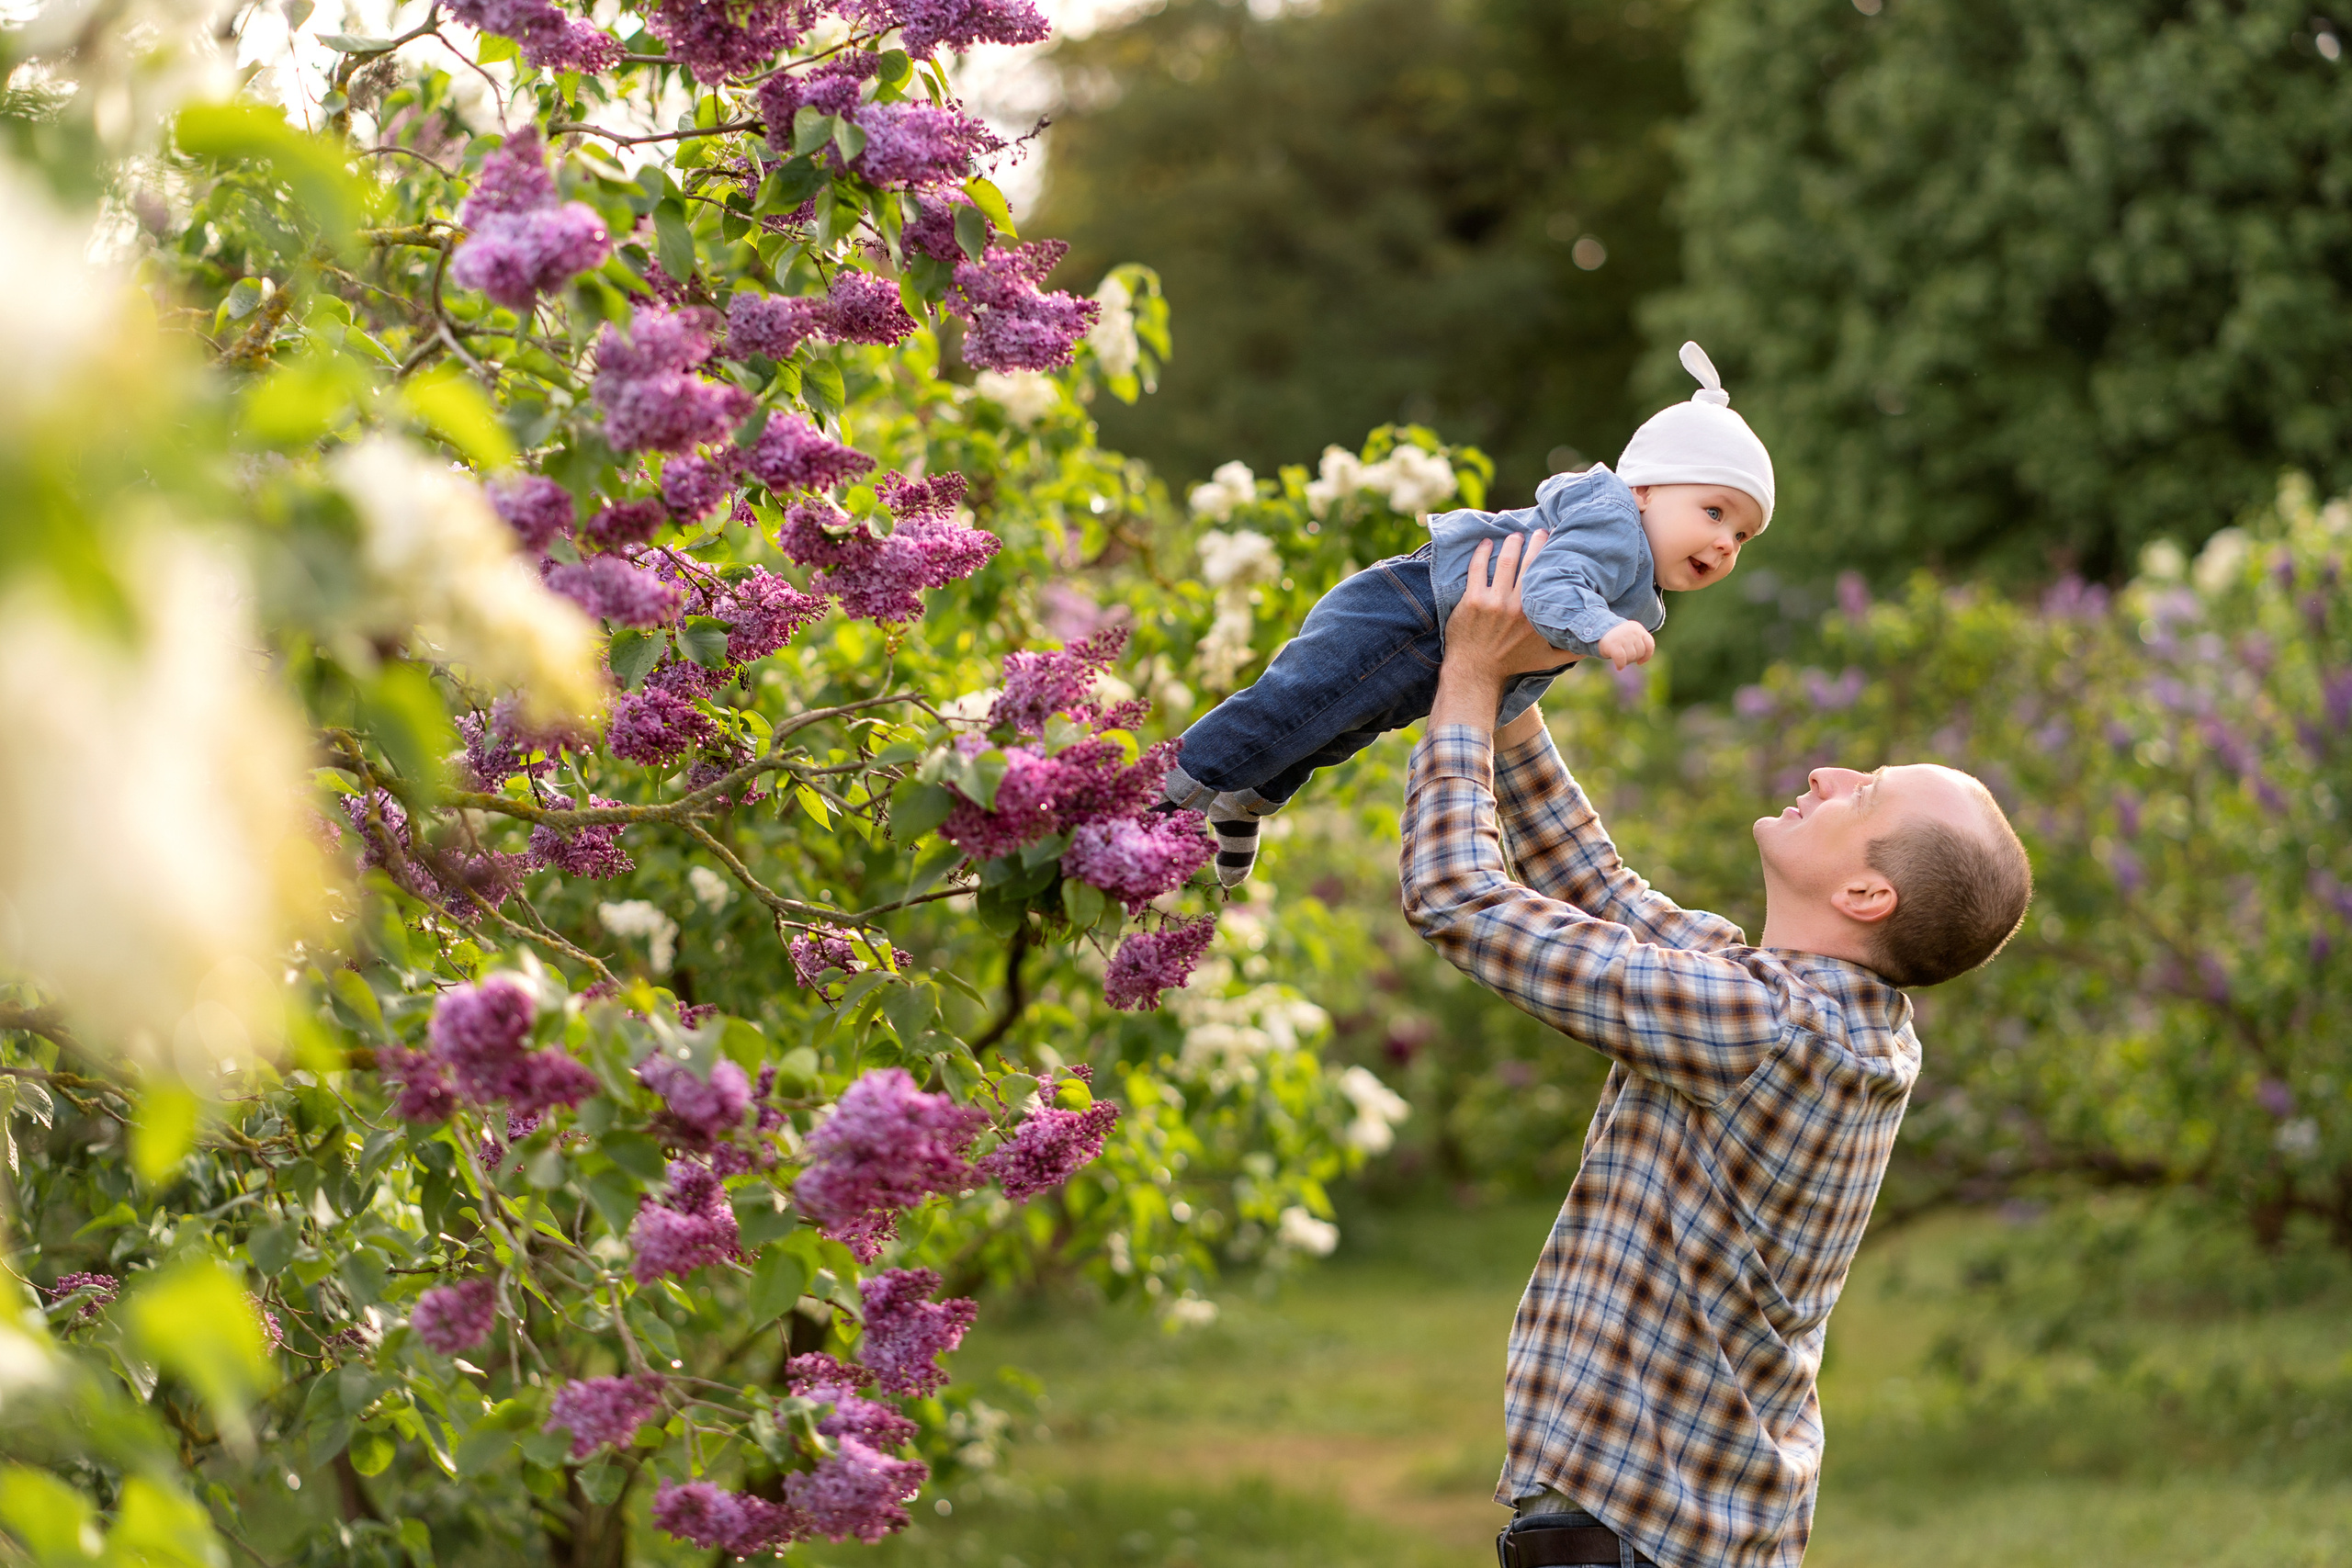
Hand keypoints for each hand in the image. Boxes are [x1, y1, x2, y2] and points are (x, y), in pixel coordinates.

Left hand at [1430, 532, 1563, 731]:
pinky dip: (1482, 553)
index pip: (1549, 579)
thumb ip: (1574, 650)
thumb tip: (1601, 646)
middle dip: (1536, 542)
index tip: (1557, 543)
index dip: (1553, 557)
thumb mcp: (1548, 660)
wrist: (1475, 672)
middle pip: (1529, 563)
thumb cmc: (1512, 663)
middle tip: (1539, 530)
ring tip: (1516, 534)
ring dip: (1511, 544)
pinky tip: (1486, 543)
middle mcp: (1518, 607)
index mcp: (1537, 617)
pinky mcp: (1472, 601)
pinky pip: (1478, 570)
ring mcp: (1493, 603)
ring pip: (1505, 562)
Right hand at [1594, 620, 1654, 670]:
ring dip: (1626, 662)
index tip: (1640, 662)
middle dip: (1633, 658)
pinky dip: (1620, 665)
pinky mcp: (1614, 644)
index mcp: (1637, 627)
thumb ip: (1637, 643)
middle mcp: (1632, 631)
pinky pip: (1621, 660)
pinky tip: (1618, 667)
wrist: (1595, 631)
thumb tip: (1642, 660)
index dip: (1646, 656)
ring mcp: (1623, 637)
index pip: (1649, 644)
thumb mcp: (1628, 636)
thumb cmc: (1614, 637)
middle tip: (1623, 656)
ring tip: (1619, 658)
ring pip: (1631, 657)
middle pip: (1639, 652)